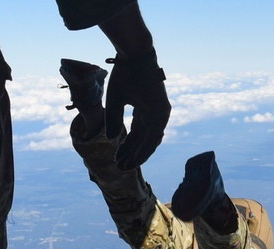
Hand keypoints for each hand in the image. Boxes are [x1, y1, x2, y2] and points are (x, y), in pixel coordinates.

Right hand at [105, 49, 170, 170]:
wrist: (133, 57)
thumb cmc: (124, 74)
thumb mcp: (115, 101)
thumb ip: (113, 120)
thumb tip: (111, 139)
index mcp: (145, 108)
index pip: (137, 132)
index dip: (127, 146)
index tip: (116, 156)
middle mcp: (154, 113)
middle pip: (143, 139)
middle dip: (131, 153)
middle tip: (119, 166)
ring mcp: (160, 114)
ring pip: (149, 142)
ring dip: (137, 155)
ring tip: (124, 166)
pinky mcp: (162, 113)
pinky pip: (153, 138)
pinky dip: (143, 150)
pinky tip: (133, 160)